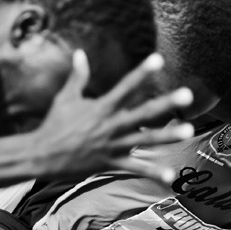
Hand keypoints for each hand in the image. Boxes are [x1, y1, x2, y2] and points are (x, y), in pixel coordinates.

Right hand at [34, 51, 195, 184]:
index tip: (158, 59)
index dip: (142, 72)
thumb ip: (77, 76)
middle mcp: (111, 125)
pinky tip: (171, 177)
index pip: (126, 86)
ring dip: (168, 136)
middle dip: (166, 104)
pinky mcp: (110, 163)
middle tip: (187, 95)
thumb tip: (80, 52)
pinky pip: (135, 169)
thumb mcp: (65, 98)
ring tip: (189, 131)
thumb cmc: (53, 125)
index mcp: (102, 107)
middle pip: (144, 112)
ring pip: (145, 140)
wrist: (41, 155)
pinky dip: (153, 173)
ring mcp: (112, 146)